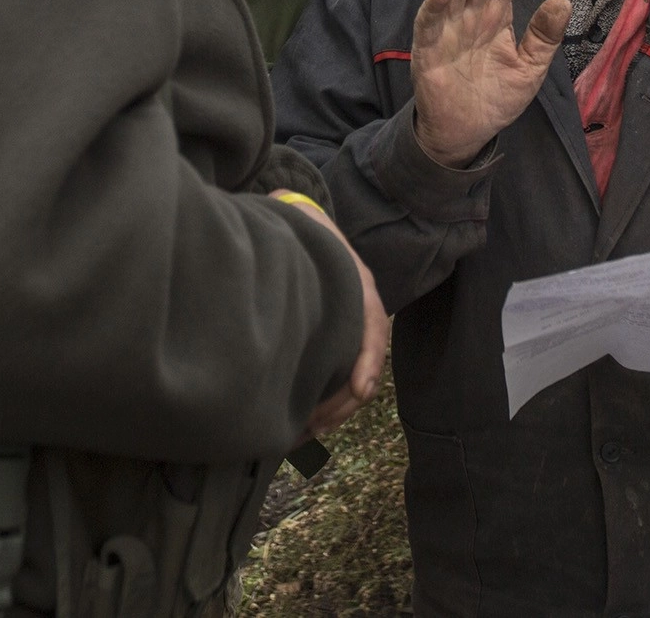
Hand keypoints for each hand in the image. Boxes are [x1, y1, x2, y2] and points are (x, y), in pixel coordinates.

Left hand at [276, 194, 390, 436]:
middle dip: (343, 401)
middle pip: (365, 367)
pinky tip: (303, 421)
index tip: (359, 390)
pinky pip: (340, 380)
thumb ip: (294, 228)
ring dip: (334, 410)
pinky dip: (327, 404)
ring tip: (304, 431)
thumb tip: (275, 218)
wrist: (310, 226)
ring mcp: (351, 330)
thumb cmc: (307, 231)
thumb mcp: (307, 229)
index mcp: (360, 288)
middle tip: (313, 424)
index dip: (368, 361)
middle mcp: (362, 312)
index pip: (374, 329)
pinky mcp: (336, 344)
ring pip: (353, 381)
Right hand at [411, 0, 573, 166]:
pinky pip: (429, 22)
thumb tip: (565, 0)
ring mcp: (446, 29)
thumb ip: (545, 35)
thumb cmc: (496, 98)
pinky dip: (434, 5)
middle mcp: (469, 14)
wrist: (467, 134)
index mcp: (494, 15)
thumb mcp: (531, 67)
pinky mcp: (427, 49)